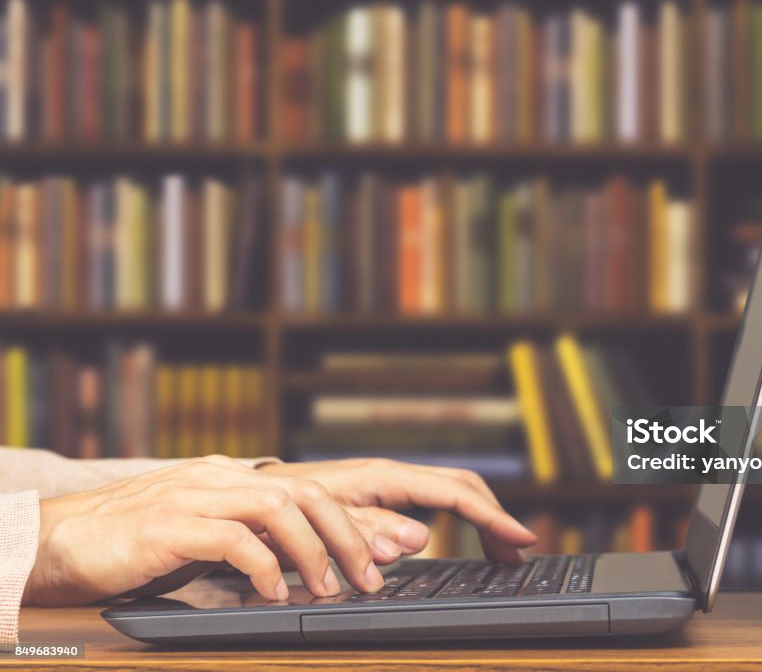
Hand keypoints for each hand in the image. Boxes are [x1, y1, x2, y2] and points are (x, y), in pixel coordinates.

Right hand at [24, 455, 393, 606]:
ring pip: (277, 509)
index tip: (388, 554)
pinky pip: (230, 539)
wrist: (60, 541)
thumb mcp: (206, 535)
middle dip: (348, 536)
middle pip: (306, 494)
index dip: (355, 522)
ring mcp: (194, 497)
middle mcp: (220, 479)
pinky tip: (273, 594)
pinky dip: (262, 566)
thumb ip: (252, 539)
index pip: (310, 491)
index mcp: (234, 480)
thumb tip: (305, 564)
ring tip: (328, 588)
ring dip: (313, 551)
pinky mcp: (167, 526)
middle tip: (369, 579)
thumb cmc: (136, 544)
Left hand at [258, 459, 536, 563]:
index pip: (454, 493)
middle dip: (495, 517)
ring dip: (482, 519)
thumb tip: (420, 539)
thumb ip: (367, 531)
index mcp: (384, 477)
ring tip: (502, 553)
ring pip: (453, 492)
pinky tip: (466, 540)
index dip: (492, 517)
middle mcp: (392, 475)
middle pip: (462, 486)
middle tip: (518, 554)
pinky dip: (461, 519)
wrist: (254, 493)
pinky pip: (435, 501)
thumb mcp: (321, 523)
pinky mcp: (384, 495)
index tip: (521, 539)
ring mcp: (390, 483)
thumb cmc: (282, 508)